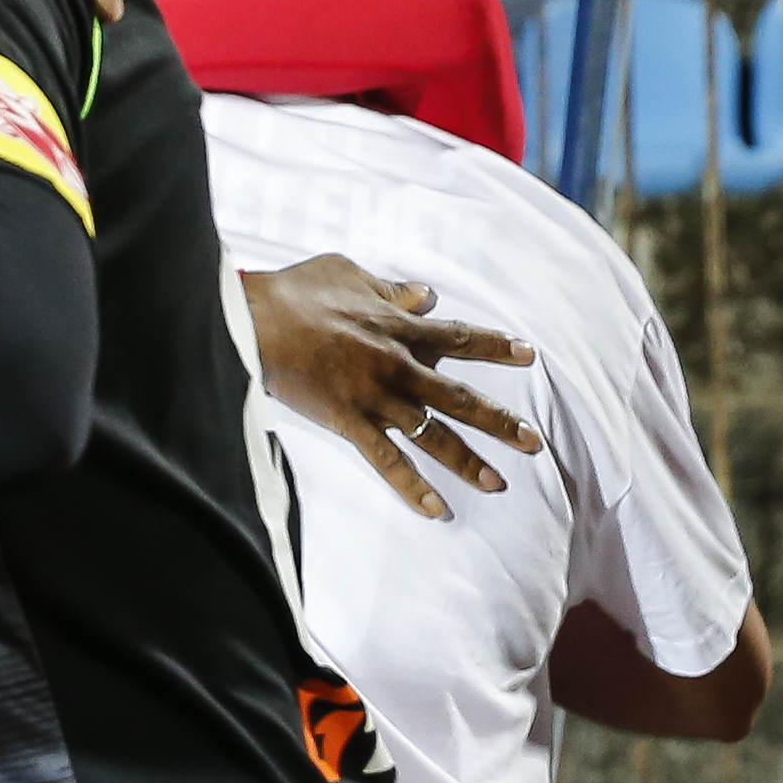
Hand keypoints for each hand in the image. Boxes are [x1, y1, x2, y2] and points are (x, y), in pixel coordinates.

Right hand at [240, 255, 542, 519]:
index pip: (458, 338)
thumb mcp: (346, 272)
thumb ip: (390, 288)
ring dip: (468, 460)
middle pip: (459, 397)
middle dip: (499, 420)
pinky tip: (435, 510)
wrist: (250, 321)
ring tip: (497, 483)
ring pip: (433, 435)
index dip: (495, 347)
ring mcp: (375, 398)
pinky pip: (386, 460)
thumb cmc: (292, 292)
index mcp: (398, 327)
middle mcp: (398, 366)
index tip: (528, 355)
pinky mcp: (347, 422)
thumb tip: (424, 294)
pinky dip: (411, 486)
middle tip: (532, 441)